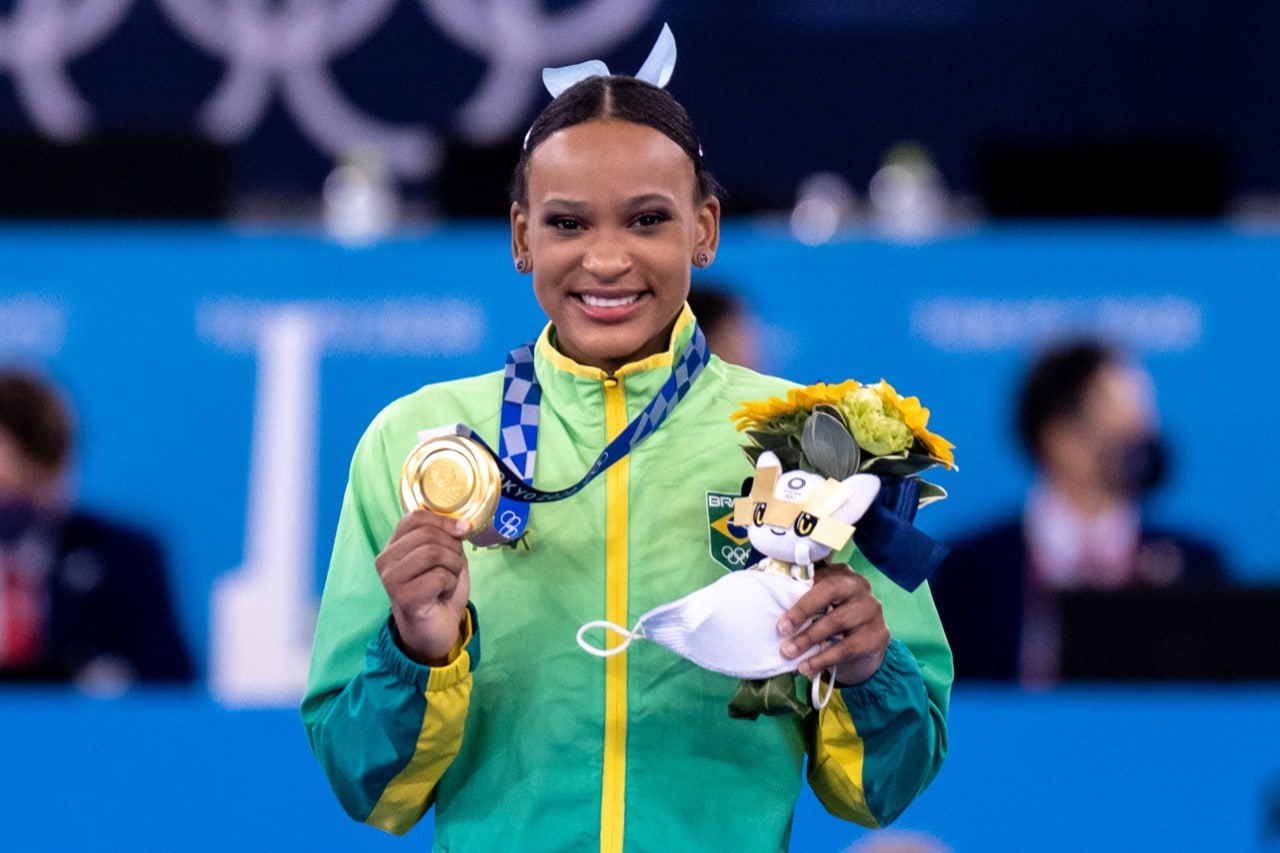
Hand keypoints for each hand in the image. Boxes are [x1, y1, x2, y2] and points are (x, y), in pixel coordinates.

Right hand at [375, 509, 471, 665]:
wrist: (435, 630)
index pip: (414, 517)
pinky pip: (438, 576)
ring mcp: (391, 578)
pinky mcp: (402, 596)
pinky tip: (443, 594)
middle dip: (452, 549)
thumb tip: (462, 524)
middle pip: (427, 535)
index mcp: (394, 545)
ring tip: (448, 580)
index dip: (443, 520)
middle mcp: (386, 559)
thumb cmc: (439, 592)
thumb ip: (447, 538)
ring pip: (433, 553)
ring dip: (453, 566)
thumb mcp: (446, 557)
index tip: (464, 529)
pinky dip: (450, 583)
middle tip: (454, 566)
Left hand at [777, 563, 889, 686]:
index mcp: (842, 574)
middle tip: (782, 629)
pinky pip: (845, 648)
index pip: (818, 576)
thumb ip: (802, 597)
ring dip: (808, 638)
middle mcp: (860, 587)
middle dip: (802, 610)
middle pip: (829, 591)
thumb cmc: (834, 620)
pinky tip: (805, 667)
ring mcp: (872, 610)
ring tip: (788, 652)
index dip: (796, 590)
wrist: (865, 649)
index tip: (775, 606)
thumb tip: (766, 598)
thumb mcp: (821, 606)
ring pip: (836, 622)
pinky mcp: (877, 636)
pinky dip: (822, 659)